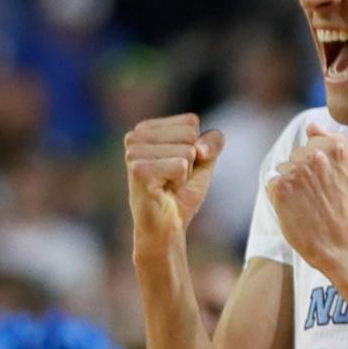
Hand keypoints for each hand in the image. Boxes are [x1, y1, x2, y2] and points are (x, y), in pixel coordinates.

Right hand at [124, 115, 224, 260]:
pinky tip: (163, 190)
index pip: (191, 121)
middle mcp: (135, 136)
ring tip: (167, 184)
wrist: (168, 227)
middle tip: (172, 178)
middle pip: (190, 133)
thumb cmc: (181, 194)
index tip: (179, 167)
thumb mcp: (204, 160)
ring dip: (184, 172)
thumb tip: (198, 149)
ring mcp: (134, 152)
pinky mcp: (138, 169)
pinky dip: (180, 181)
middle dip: (190, 160)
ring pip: (187, 150)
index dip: (196, 147)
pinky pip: (180, 165)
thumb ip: (213, 140)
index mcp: (147, 128)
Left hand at [265, 124, 347, 274]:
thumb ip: (331, 142)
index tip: (323, 184)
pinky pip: (271, 182)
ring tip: (304, 203)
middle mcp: (315, 155)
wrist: (338, 241)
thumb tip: (311, 124)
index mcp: (334, 148)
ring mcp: (296, 171)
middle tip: (313, 196)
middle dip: (300, 173)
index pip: (311, 146)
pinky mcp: (280, 187)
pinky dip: (277, 195)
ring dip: (288, 183)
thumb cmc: (344, 210)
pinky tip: (291, 207)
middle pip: (295, 156)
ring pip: (283, 168)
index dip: (315, 167)